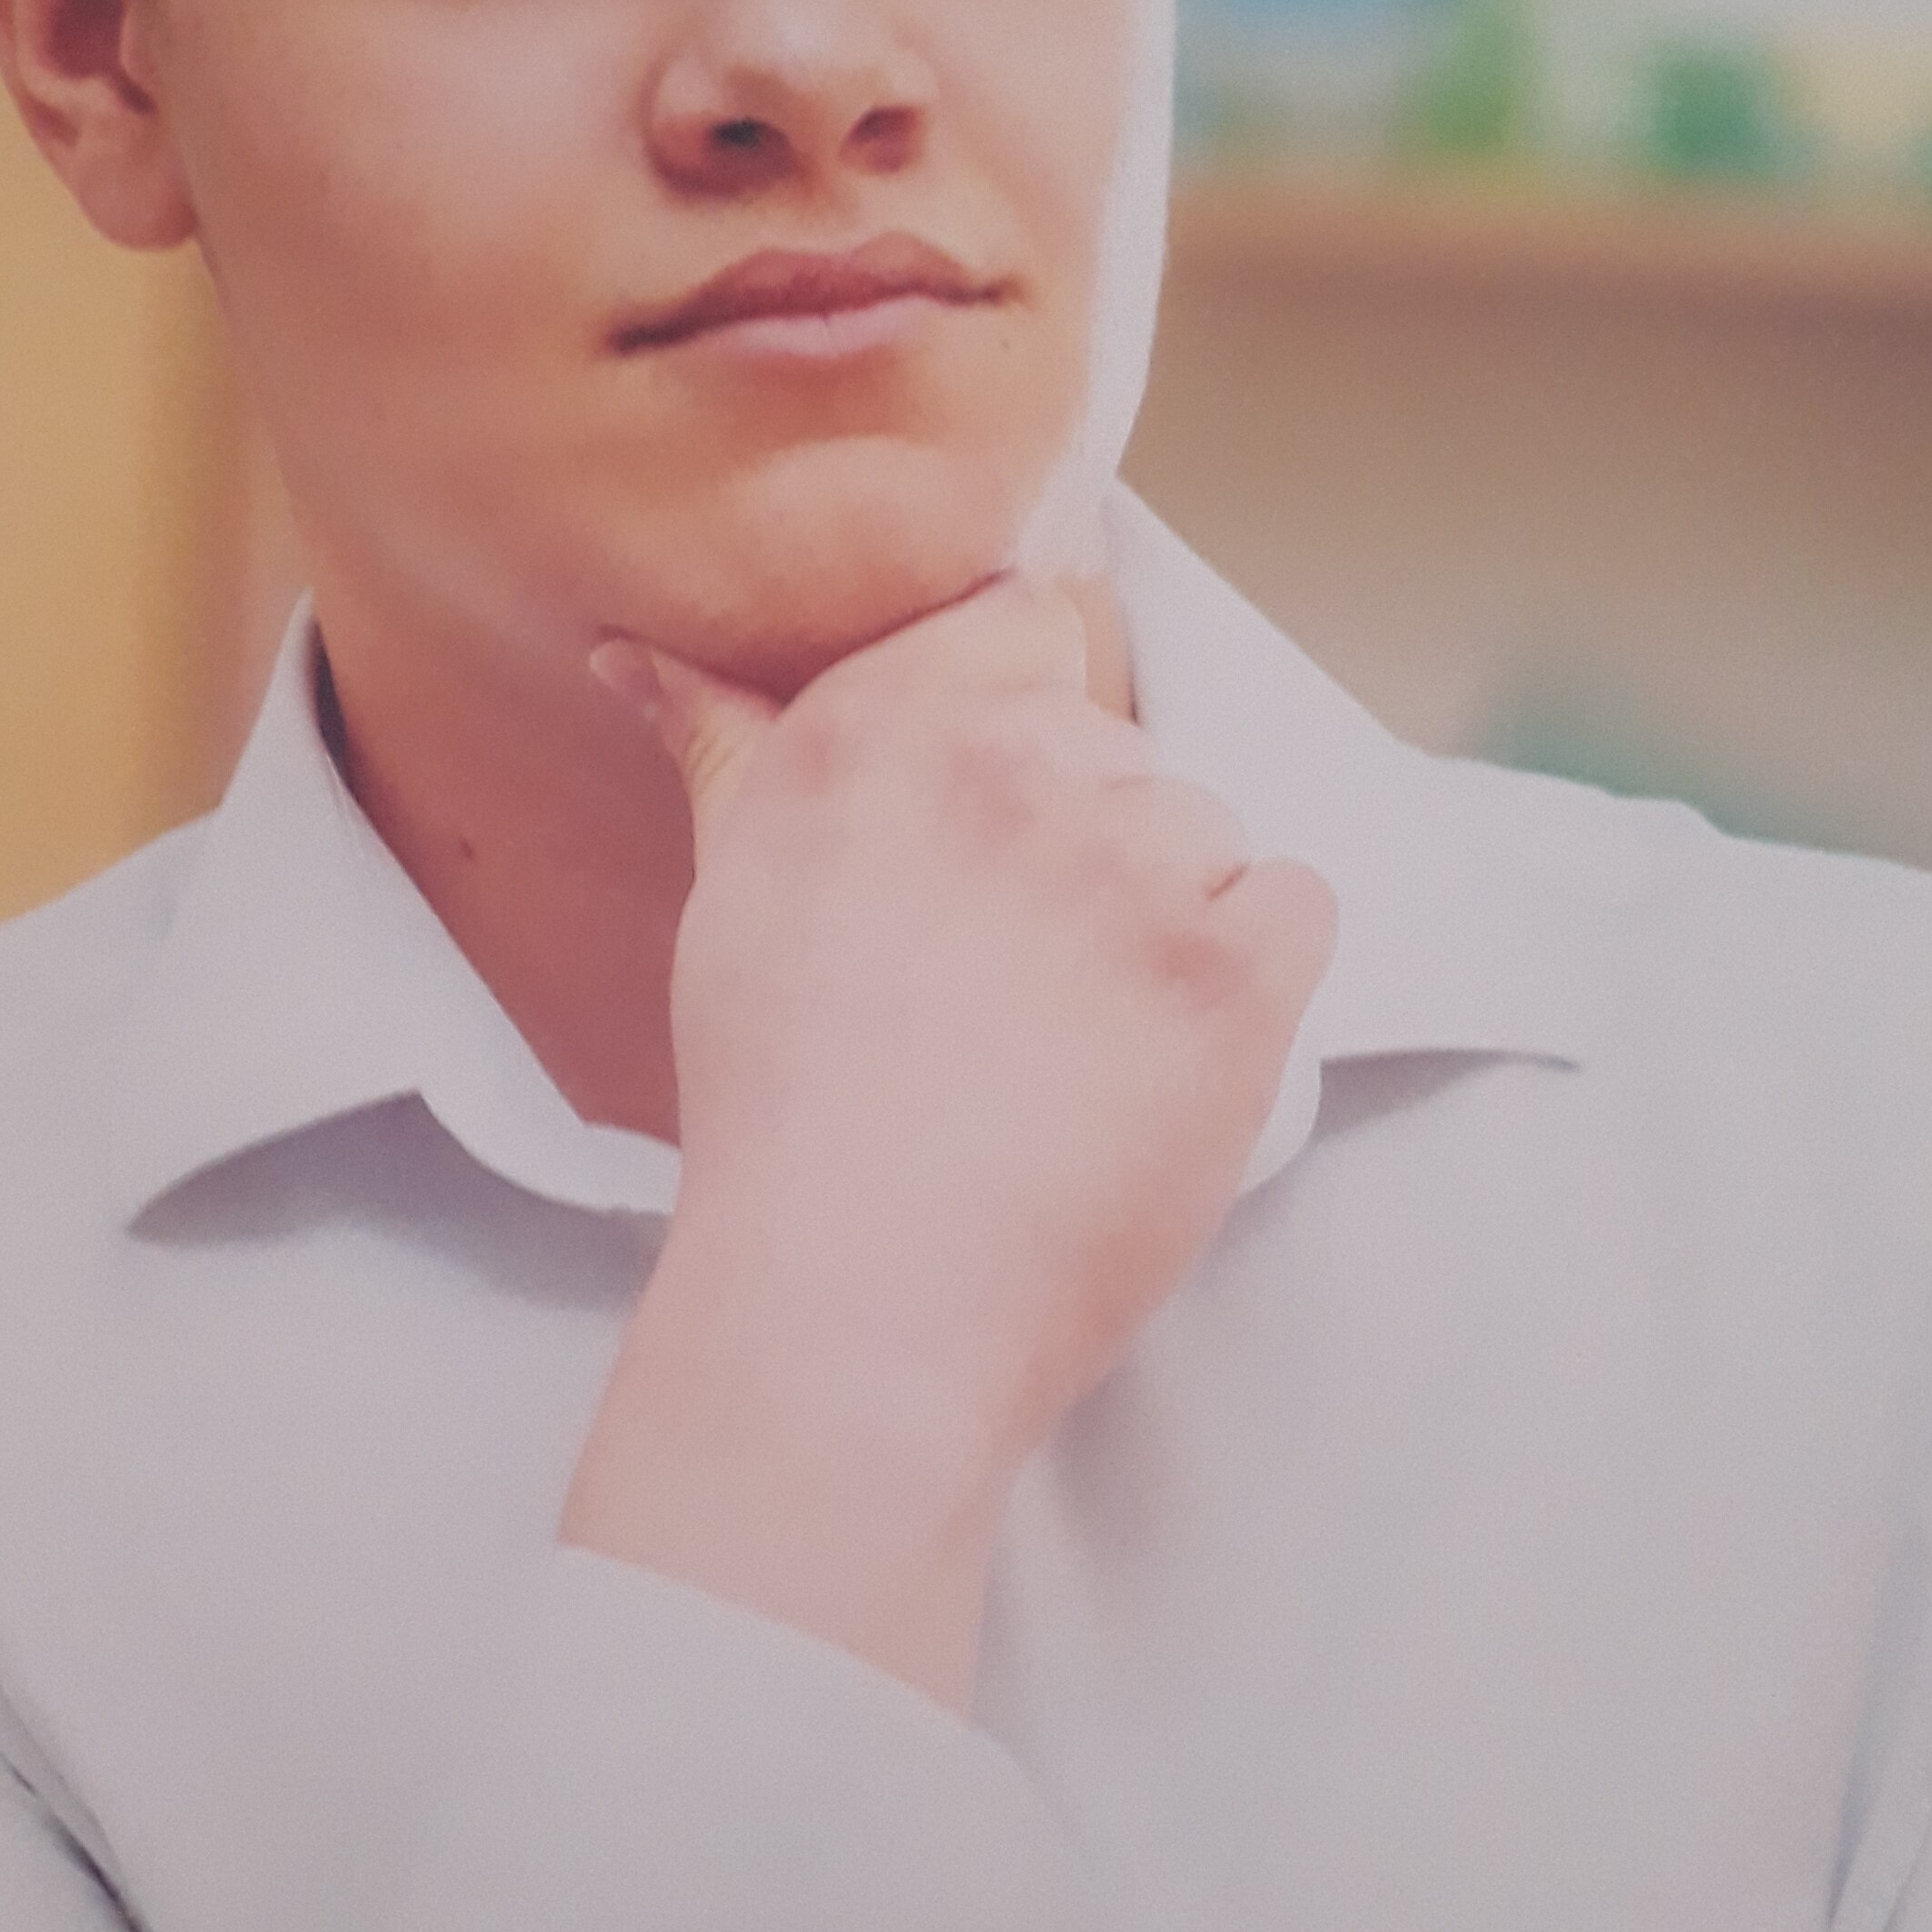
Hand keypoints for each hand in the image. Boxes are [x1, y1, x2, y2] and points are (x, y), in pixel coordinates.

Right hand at [561, 577, 1335, 1706]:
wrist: (857, 1302)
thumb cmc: (779, 1109)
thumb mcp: (730, 894)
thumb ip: (720, 747)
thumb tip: (636, 656)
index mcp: (875, 729)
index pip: (1024, 629)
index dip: (1031, 732)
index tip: (998, 839)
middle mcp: (1009, 766)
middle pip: (1121, 754)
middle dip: (1090, 853)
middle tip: (1013, 989)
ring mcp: (1132, 861)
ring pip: (1208, 835)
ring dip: (1170, 922)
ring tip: (1075, 1044)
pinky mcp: (1233, 965)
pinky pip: (1295, 908)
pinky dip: (1254, 978)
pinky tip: (1158, 1060)